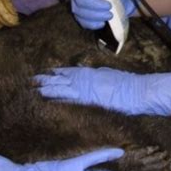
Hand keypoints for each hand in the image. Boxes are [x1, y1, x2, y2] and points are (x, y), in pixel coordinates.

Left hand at [35, 67, 170, 115]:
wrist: (139, 92)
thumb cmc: (128, 86)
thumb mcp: (110, 76)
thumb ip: (97, 78)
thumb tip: (89, 78)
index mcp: (92, 74)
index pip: (70, 72)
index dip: (57, 73)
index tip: (46, 73)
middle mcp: (88, 79)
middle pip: (63, 78)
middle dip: (48, 80)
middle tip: (32, 81)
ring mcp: (88, 88)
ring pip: (63, 86)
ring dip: (49, 87)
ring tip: (35, 88)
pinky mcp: (90, 97)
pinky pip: (71, 97)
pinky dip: (60, 96)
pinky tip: (49, 98)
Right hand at [68, 0, 135, 29]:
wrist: (122, 0)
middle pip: (80, 1)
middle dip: (95, 5)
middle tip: (109, 6)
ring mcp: (77, 8)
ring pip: (81, 13)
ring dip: (96, 15)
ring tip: (110, 15)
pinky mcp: (82, 19)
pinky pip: (84, 23)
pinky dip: (93, 24)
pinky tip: (103, 23)